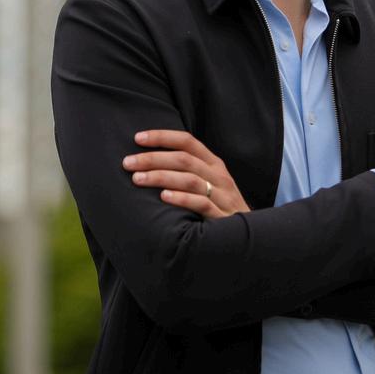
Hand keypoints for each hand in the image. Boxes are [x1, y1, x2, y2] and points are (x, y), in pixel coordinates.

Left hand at [123, 130, 251, 218]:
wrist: (247, 237)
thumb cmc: (220, 208)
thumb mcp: (209, 184)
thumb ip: (187, 171)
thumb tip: (149, 162)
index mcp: (213, 164)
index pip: (187, 142)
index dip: (162, 137)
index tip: (137, 138)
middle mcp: (219, 176)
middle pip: (183, 159)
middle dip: (153, 158)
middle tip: (128, 163)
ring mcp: (223, 196)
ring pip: (190, 179)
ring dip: (161, 177)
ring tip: (138, 179)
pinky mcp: (222, 217)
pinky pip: (201, 204)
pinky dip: (181, 199)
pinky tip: (163, 197)